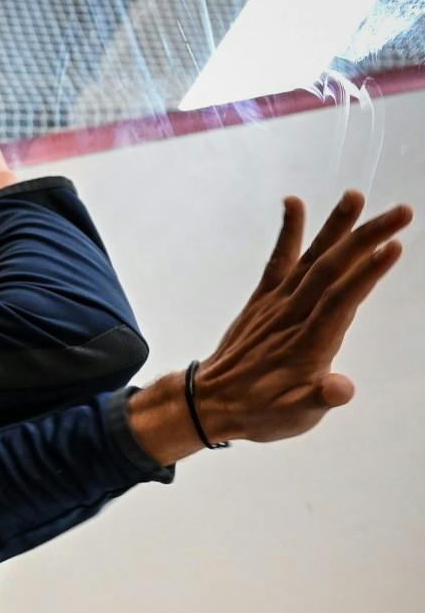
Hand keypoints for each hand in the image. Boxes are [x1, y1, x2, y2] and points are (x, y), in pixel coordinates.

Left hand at [128, 191, 410, 463]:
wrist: (210, 402)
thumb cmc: (262, 412)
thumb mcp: (296, 417)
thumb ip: (320, 399)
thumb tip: (341, 389)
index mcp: (309, 345)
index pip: (341, 302)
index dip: (367, 274)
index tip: (394, 246)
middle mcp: (293, 317)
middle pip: (333, 271)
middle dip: (367, 239)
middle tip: (403, 212)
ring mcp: (277, 304)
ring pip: (310, 259)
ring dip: (335, 227)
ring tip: (355, 196)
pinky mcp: (264, 299)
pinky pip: (277, 261)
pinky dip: (287, 232)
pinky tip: (294, 202)